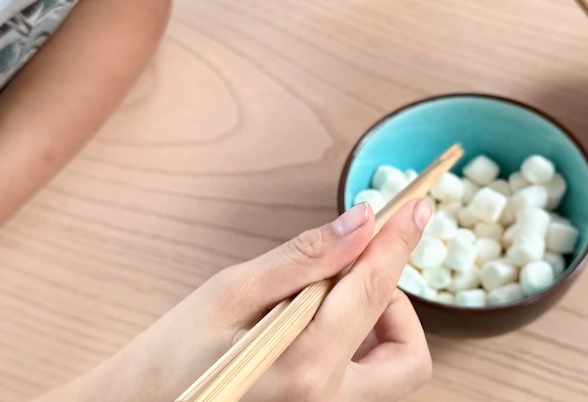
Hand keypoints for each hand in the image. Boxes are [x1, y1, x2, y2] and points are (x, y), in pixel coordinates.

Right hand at [62, 199, 432, 401]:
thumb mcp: (229, 294)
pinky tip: (315, 332)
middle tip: (348, 275)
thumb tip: (361, 221)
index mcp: (304, 367)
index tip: (419, 205)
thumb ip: (302, 258)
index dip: (399, 241)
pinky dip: (359, 351)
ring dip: (379, 331)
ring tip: (323, 306)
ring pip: (394, 376)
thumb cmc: (169, 357)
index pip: (375, 291)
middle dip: (395, 305)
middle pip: (410, 355)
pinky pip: (364, 389)